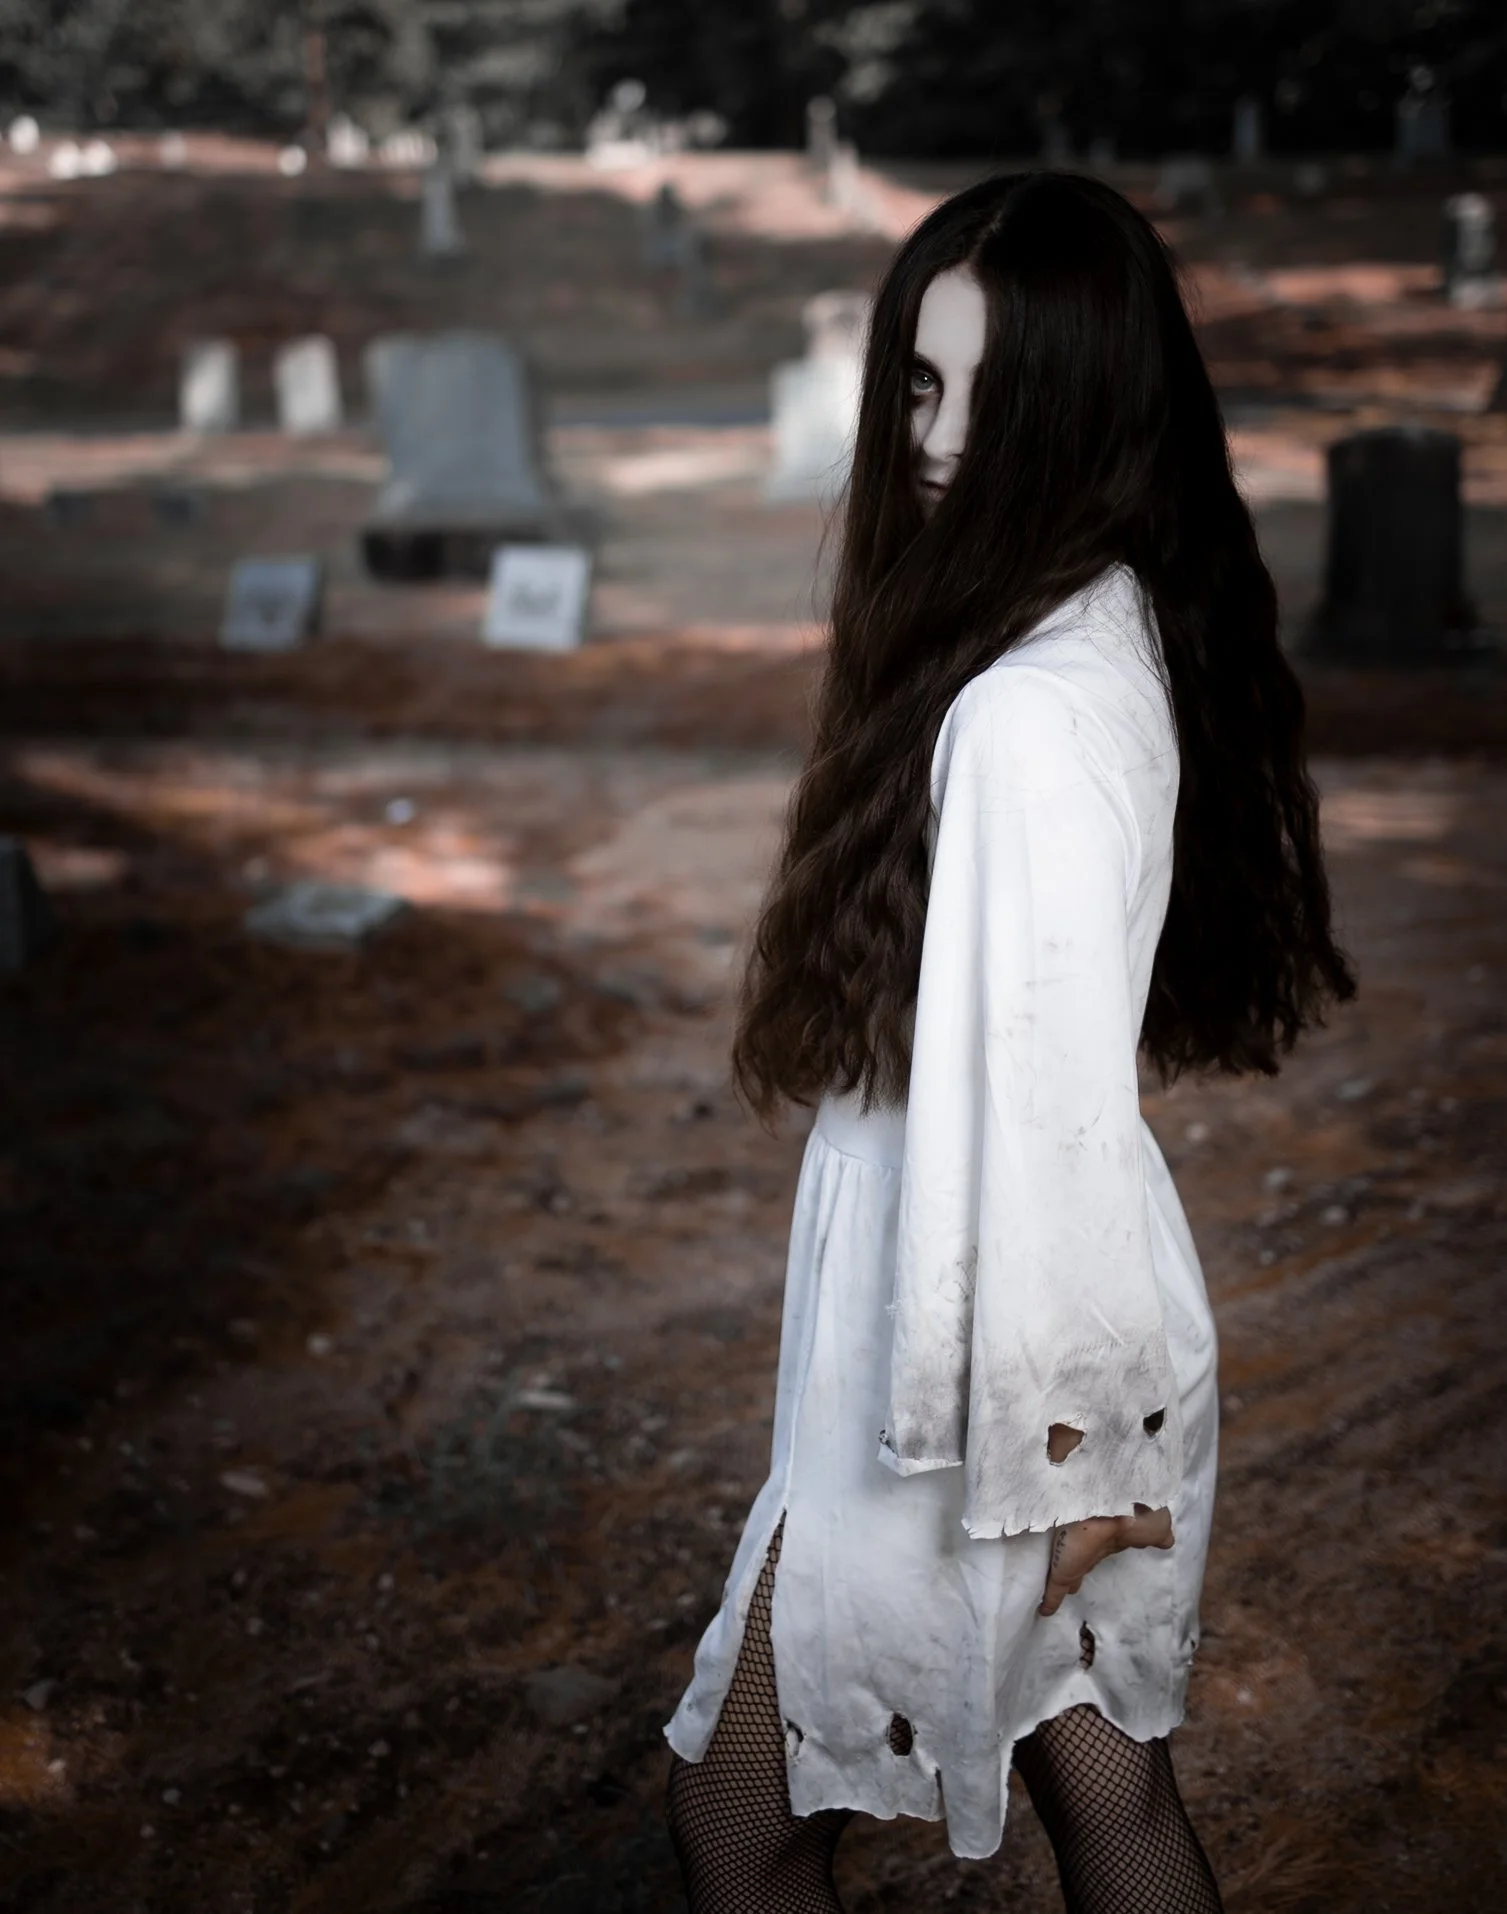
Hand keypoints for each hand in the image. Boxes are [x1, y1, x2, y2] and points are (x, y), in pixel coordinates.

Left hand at [1038, 1504, 1173, 1616]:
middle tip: (1078, 1574)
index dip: (1107, 1548)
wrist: (1107, 1512)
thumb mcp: (1156, 1523)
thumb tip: (1165, 1541)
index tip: (1101, 1552)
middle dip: (1085, 1562)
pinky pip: (1055, 1591)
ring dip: (1070, 1577)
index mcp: (1115, 1535)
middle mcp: (1094, 1544)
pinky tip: (1045, 1610)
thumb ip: (1159, 1532)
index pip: (1110, 1544)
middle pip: (1089, 1556)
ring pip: (1072, 1570)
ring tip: (1067, 1585)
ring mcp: (1077, 1558)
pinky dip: (1051, 1601)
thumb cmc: (1135, 1516)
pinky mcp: (1062, 1572)